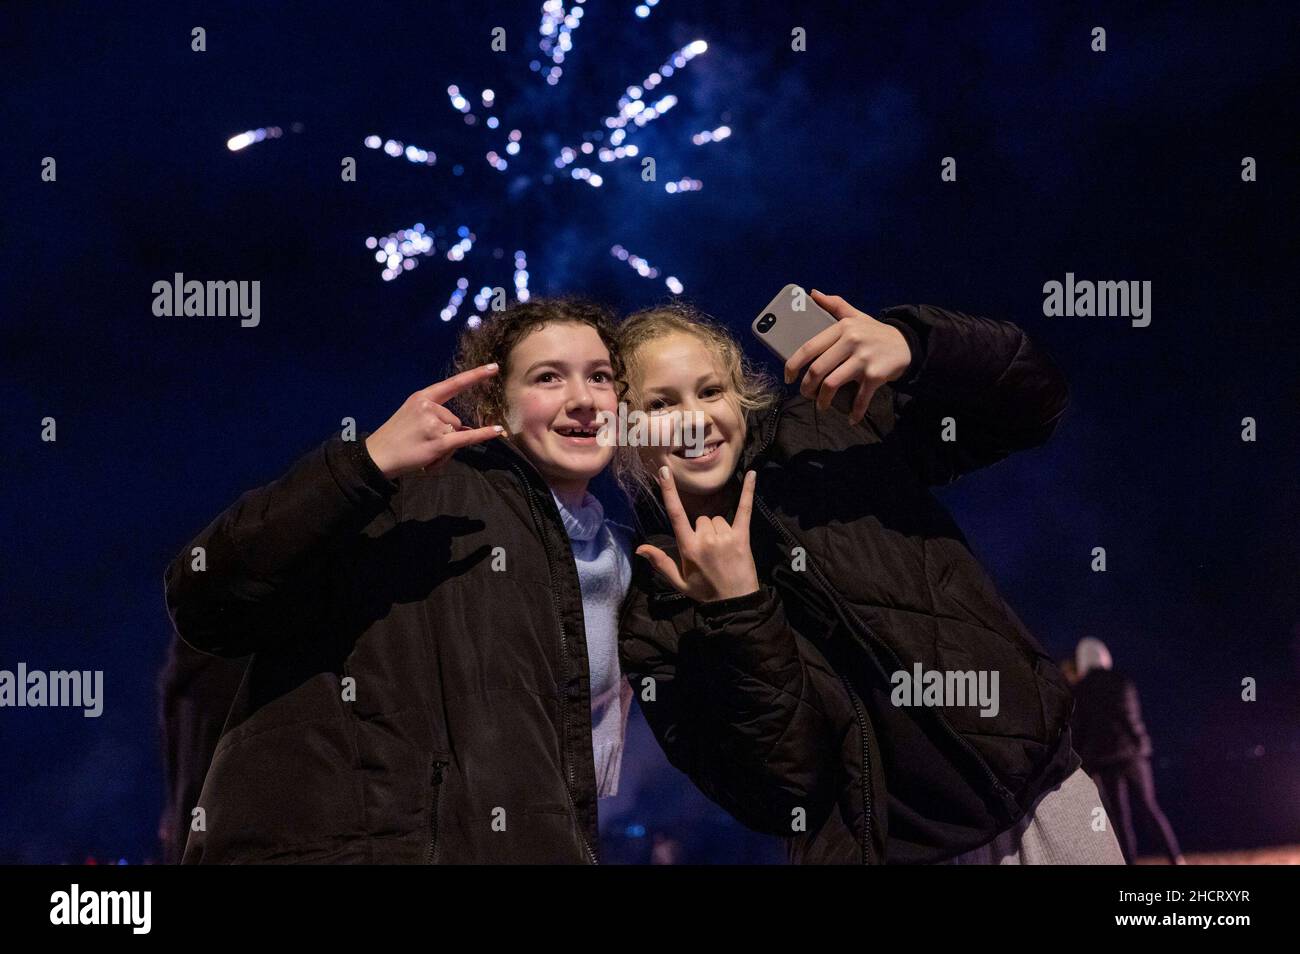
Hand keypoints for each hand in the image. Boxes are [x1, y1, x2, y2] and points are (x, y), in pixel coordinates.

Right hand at [364, 364, 504, 478]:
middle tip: (422, 442)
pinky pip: (466, 437)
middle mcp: (429, 407)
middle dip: (445, 433)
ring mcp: (434, 424)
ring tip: (424, 451)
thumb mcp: (412, 416)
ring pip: (456, 433)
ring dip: (446, 446)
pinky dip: (484, 434)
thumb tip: (466, 429)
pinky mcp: (438, 442)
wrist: (378, 455)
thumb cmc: (395, 437)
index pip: (453, 384)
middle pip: (455, 420)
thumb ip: (436, 417)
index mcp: (422, 397)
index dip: (475, 376)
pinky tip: (498, 431)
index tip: (494, 367)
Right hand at [635, 467, 760, 602]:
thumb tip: (640, 548)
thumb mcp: (678, 581)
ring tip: (722, 550)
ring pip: (717, 519)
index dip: (669, 492)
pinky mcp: (742, 536)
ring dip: (718, 529)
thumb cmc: (705, 591)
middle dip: (702, 530)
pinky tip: (752, 474)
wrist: (734, 603)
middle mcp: (706, 539)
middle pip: (701, 518)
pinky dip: (748, 491)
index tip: (664, 473)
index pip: (675, 514)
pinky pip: (744, 509)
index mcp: (688, 547)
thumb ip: (660, 562)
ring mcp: (725, 536)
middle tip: (709, 552)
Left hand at [783, 289, 911, 425]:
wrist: (907, 343)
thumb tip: (812, 293)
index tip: (788, 377)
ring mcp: (863, 359)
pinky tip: (851, 418)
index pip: (809, 347)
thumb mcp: (855, 315)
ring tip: (822, 405)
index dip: (793, 365)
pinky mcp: (875, 375)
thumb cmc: (875, 332)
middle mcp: (850, 342)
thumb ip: (834, 305)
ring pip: (832, 384)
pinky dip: (854, 412)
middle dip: (807, 387)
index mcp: (841, 328)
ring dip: (823, 400)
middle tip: (805, 394)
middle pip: (818, 369)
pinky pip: (859, 398)